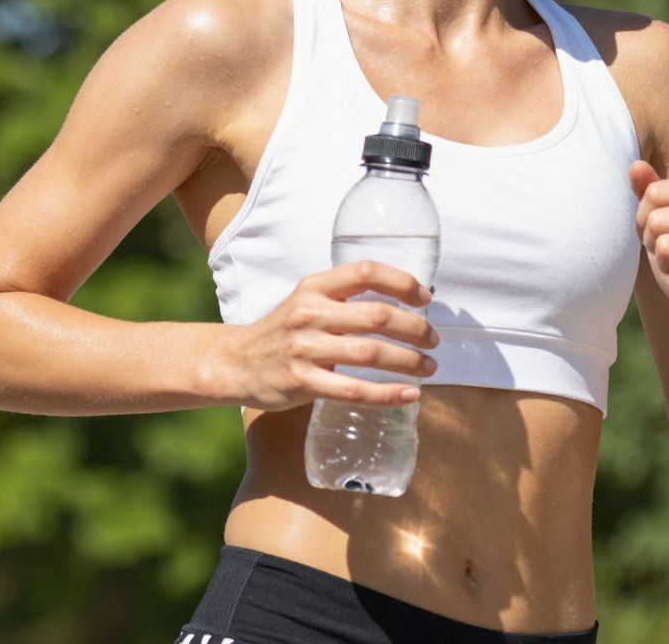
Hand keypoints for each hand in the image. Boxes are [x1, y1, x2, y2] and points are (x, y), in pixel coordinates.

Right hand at [200, 261, 439, 411]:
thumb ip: (344, 299)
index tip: (425, 299)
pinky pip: (354, 390)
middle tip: (434, 340)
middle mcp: (309, 313)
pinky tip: (409, 395)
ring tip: (429, 367)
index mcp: (314, 287)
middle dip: (416, 329)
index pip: (366, 272)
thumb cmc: (283, 331)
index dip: (402, 281)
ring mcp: (304, 349)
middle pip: (378, 316)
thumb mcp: (306, 301)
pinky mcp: (301, 382)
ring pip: (371, 353)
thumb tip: (403, 305)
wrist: (234, 363)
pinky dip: (387, 394)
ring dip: (409, 361)